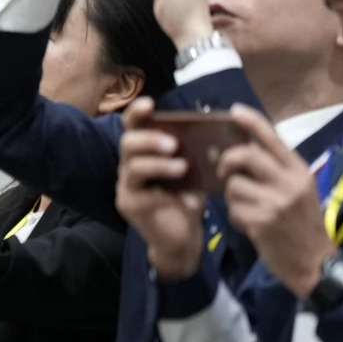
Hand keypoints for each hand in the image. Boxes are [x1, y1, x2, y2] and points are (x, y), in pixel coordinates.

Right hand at [115, 98, 205, 279]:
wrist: (183, 237)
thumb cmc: (187, 199)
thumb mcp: (194, 172)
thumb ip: (195, 153)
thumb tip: (215, 131)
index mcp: (144, 152)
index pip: (133, 126)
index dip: (137, 113)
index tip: (151, 104)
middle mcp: (129, 166)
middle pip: (127, 142)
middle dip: (150, 139)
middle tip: (173, 144)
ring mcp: (127, 186)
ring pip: (133, 166)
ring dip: (158, 164)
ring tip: (181, 168)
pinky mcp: (130, 205)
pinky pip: (141, 194)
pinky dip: (163, 194)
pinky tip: (182, 199)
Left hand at [218, 104, 333, 297]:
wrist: (314, 262)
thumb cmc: (302, 224)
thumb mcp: (298, 190)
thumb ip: (276, 170)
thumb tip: (242, 149)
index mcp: (299, 171)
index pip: (273, 138)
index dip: (252, 122)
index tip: (234, 111)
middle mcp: (289, 182)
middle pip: (245, 155)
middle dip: (226, 161)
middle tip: (224, 171)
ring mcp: (275, 202)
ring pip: (234, 185)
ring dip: (233, 197)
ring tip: (247, 208)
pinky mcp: (261, 222)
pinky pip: (233, 209)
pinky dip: (236, 216)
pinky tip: (250, 225)